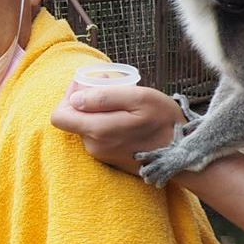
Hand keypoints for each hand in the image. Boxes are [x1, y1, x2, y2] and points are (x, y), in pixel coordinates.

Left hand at [50, 86, 184, 176]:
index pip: (59, 116)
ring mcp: (101, 154)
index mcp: (97, 131)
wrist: (184, 152)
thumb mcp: (138, 99)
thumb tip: (74, 99)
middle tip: (107, 88)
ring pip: (86, 127)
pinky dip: (105, 122)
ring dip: (97, 111)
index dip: (68, 97)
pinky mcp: (110, 158)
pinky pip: (98, 136)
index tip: (87, 85)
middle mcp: (93, 146)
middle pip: (72, 120)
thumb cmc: (164, 121)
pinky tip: (124, 117)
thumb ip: (103, 98)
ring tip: (120, 102)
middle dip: (84, 101)